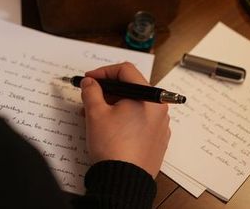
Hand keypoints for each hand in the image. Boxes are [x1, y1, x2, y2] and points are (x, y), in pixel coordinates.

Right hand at [80, 62, 170, 177]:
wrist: (124, 180)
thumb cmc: (114, 147)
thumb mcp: (95, 113)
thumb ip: (91, 91)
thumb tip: (89, 83)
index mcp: (149, 97)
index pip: (125, 70)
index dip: (103, 72)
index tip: (90, 79)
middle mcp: (159, 109)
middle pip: (131, 87)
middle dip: (107, 90)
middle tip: (90, 96)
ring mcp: (160, 125)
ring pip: (134, 105)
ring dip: (113, 105)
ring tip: (95, 115)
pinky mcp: (157, 139)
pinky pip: (140, 120)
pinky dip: (124, 118)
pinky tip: (109, 128)